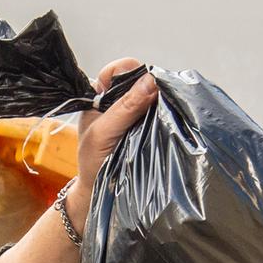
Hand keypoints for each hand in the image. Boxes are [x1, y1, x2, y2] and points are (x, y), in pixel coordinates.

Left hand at [64, 58, 158, 229]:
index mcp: (99, 96)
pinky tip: (170, 122)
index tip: (144, 84)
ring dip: (161, 102)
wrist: (98, 192)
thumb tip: (150, 81)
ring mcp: (134, 113)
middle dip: (151, 87)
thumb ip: (124, 108)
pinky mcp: (148, 126)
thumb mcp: (103, 134)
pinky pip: (160, 112)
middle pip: (140, 79)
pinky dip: (166, 115)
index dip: (132, 71)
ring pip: (153, 95)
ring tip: (165, 115)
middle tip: (159, 102)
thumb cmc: (92, 163)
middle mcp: (118, 100)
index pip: (118, 70)